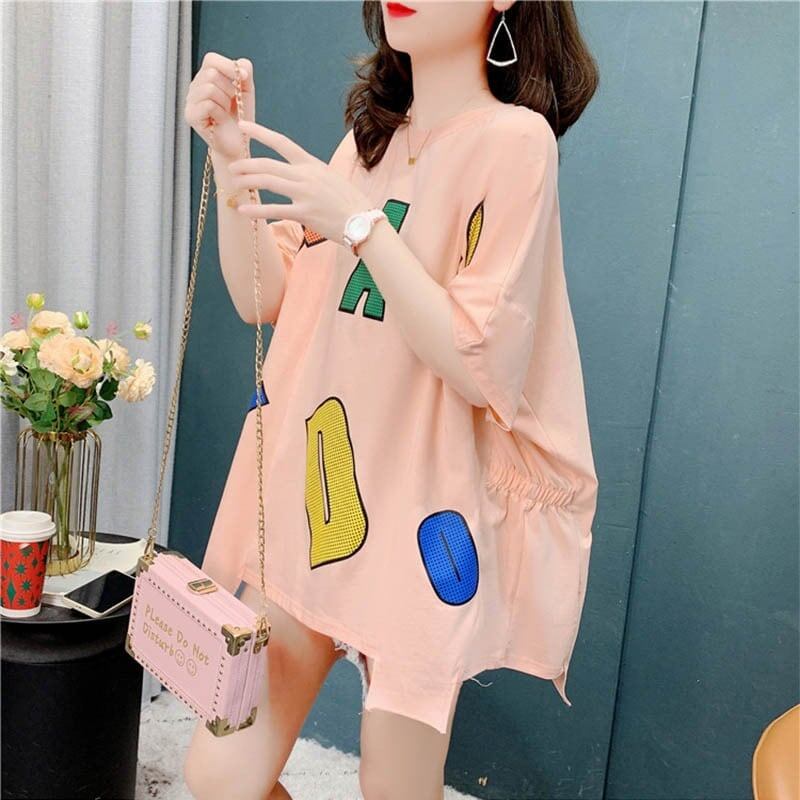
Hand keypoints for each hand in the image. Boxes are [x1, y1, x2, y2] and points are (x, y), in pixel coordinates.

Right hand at [183, 53, 254, 158]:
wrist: (237, 145)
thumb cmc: (240, 118)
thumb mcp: (246, 92)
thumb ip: (245, 73)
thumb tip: (241, 66)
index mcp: (206, 78)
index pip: (211, 59)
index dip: (229, 66)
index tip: (244, 79)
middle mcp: (195, 87)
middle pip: (211, 73)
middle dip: (229, 89)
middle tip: (231, 104)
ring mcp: (190, 101)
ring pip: (210, 88)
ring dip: (225, 102)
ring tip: (225, 113)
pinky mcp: (190, 116)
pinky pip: (208, 104)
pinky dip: (220, 113)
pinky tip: (220, 121)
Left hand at [228, 119, 371, 246]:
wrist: (364, 221)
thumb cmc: (349, 202)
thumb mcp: (330, 179)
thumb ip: (311, 174)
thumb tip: (295, 174)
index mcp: (312, 164)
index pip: (282, 143)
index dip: (260, 132)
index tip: (243, 126)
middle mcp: (306, 176)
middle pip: (268, 164)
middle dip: (246, 164)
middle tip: (232, 167)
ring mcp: (305, 194)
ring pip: (268, 182)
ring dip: (247, 181)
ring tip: (234, 184)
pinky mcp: (305, 214)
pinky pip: (275, 209)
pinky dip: (257, 209)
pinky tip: (243, 209)